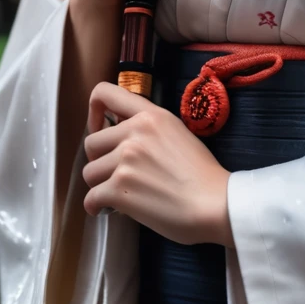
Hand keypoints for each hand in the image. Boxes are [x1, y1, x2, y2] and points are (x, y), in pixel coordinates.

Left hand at [83, 81, 234, 247]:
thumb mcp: (177, 134)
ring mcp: (125, 160)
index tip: (100, 130)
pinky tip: (111, 210)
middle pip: (91, 144)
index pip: (104, 94)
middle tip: (117, 175)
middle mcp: (135, 132)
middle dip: (100, 162)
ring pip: (89, 173)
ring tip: (121, 195)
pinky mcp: (119, 189)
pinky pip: (91, 199)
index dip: (94, 113)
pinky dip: (97, 208)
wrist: (215, 204)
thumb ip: (149, 130)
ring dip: (101, 186)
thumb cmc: (202, 175)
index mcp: (150, 116)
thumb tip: (122, 142)